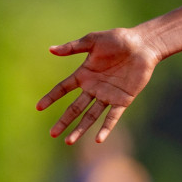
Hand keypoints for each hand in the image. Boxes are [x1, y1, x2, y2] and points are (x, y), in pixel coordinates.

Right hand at [36, 27, 160, 143]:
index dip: (51, 97)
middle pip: (75, 108)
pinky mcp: (122, 99)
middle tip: (52, 134)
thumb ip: (73, 48)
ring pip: (90, 116)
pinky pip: (112, 117)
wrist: (143, 45)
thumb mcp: (93, 41)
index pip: (63, 89)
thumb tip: (50, 50)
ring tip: (69, 141)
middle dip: (64, 121)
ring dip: (80, 129)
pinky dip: (106, 128)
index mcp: (84, 74)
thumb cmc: (118, 40)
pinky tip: (98, 139)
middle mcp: (94, 88)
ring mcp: (108, 95)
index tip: (39, 107)